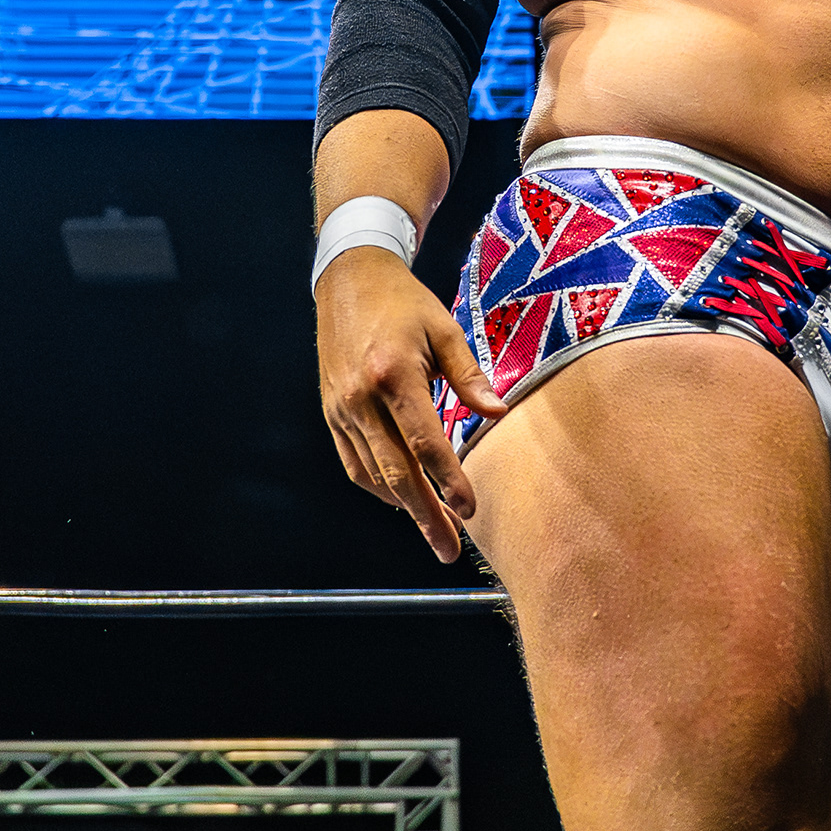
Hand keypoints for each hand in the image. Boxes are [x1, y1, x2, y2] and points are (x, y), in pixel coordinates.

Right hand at [315, 252, 494, 561]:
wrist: (347, 280)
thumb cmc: (404, 303)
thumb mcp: (445, 330)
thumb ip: (469, 376)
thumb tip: (498, 413)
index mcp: (393, 374)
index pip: (425, 443)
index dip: (448, 481)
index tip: (470, 511)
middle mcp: (361, 398)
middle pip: (396, 472)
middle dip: (425, 516)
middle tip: (449, 550)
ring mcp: (341, 408)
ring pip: (372, 474)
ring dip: (403, 508)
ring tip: (433, 531)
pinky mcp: (332, 413)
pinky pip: (354, 463)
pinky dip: (378, 487)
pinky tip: (402, 500)